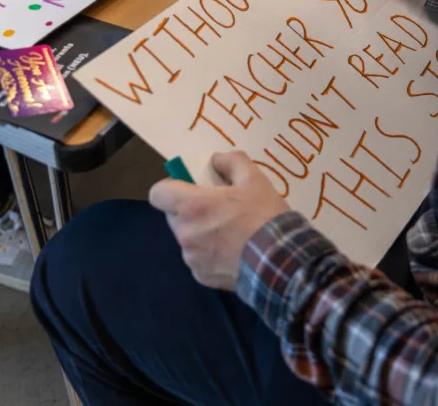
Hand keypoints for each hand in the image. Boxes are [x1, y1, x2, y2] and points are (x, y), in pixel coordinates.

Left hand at [149, 151, 290, 290]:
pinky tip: (233, 252)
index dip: (171, 187)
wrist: (279, 262)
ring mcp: (191, 258)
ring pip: (187, 238)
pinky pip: (198, 260)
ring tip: (230, 233)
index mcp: (191, 206)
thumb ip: (232, 162)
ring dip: (200, 233)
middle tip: (217, 208)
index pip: (157, 193)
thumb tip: (217, 159)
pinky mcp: (201, 277)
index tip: (191, 187)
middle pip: (173, 215)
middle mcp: (184, 233)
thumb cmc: (263, 216)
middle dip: (190, 210)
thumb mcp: (254, 179)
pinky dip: (210, 254)